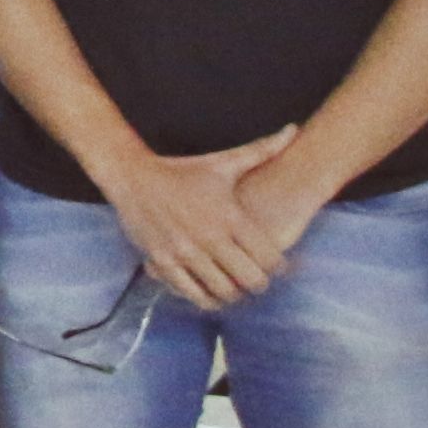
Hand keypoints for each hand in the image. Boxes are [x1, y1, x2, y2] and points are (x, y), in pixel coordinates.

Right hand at [98, 129, 298, 310]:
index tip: (275, 265)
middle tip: (255, 279)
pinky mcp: (163, 262)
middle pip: (251, 281)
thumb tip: (294, 130)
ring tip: (233, 286)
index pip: (270, 258)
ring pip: (224, 291)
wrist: (132, 176)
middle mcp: (209, 237)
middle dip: (258, 284)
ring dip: (232, 293)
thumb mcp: (223, 162)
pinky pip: (193, 294)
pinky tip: (208, 290)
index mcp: (229, 216)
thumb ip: (262, 150)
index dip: (279, 268)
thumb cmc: (183, 171)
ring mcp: (185, 252)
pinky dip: (205, 298)